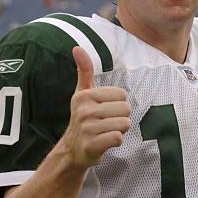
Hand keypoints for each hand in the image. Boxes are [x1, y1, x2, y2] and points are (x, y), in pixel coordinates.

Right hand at [63, 46, 130, 167]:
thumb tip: (77, 48)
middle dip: (120, 118)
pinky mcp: (91, 145)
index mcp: (85, 96)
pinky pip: (118, 138)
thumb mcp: (82, 93)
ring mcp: (87, 129)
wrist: (72, 150)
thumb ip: (84, 71)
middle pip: (125, 109)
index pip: (122, 95)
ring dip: (119, 130)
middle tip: (106, 124)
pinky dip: (116, 141)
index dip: (118, 104)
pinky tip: (105, 142)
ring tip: (106, 132)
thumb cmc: (83, 118)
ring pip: (124, 124)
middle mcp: (84, 111)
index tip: (105, 111)